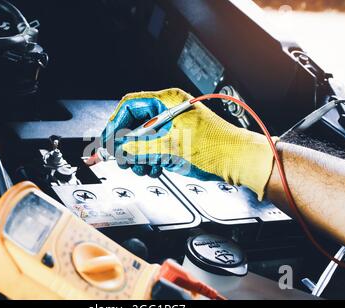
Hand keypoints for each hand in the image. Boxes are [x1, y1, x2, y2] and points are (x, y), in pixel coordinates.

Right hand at [101, 88, 276, 199]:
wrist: (237, 161)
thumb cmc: (215, 146)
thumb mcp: (171, 146)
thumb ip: (141, 146)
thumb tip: (120, 148)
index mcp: (167, 102)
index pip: (130, 105)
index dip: (115, 123)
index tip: (107, 140)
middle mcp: (168, 111)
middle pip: (135, 123)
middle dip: (126, 144)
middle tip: (121, 158)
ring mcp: (172, 126)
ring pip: (143, 139)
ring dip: (138, 155)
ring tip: (141, 167)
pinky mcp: (176, 140)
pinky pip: (154, 148)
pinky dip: (149, 159)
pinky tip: (153, 168)